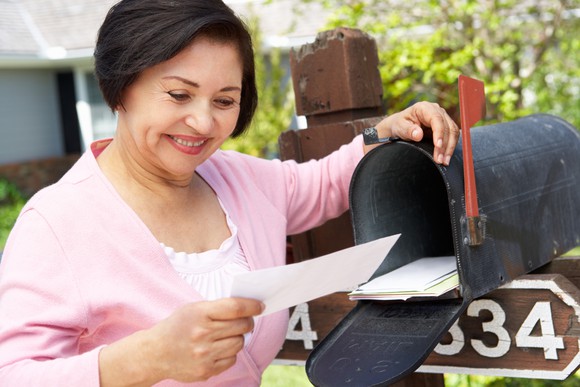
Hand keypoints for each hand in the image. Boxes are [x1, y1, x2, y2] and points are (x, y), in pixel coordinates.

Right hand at [99, 297, 263, 385]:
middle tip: (245, 320)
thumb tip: (247, 308)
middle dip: (248, 321)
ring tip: (228, 335)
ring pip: (239, 343)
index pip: (235, 308)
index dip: (252, 306)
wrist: (155, 353)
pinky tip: (220, 348)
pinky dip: (230, 353)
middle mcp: (202, 334)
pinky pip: (232, 359)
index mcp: (200, 313)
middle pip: (242, 325)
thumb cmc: (177, 326)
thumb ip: (217, 307)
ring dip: (239, 338)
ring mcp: (204, 354)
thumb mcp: (193, 309)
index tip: (260, 306)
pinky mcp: (206, 370)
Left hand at [365, 102, 458, 165]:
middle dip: (445, 145)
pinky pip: (453, 136)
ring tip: (444, 161)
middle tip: (440, 160)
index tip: (438, 146)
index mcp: (425, 108)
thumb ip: (408, 130)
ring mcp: (443, 118)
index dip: (439, 133)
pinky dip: (450, 147)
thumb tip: (418, 134)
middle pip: (447, 127)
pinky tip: (446, 157)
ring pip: (453, 132)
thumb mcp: (400, 127)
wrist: (401, 126)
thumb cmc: (400, 125)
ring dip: (450, 148)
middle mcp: (436, 110)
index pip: (436, 119)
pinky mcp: (446, 126)